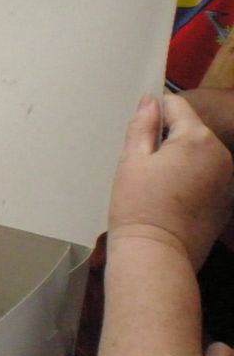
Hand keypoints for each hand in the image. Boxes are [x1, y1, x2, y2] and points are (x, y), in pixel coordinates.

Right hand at [108, 94, 233, 269]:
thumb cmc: (139, 206)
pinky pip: (208, 175)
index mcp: (197, 139)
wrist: (158, 255)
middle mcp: (221, 154)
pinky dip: (192, 179)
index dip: (154, 114)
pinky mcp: (227, 200)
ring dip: (181, 159)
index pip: (176, 105)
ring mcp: (228, 179)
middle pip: (191, 130)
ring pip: (200, 153)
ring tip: (158, 184)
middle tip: (144, 166)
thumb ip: (143, 125)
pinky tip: (172, 198)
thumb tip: (150, 101)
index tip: (139, 133)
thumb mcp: (132, 159)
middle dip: (169, 139)